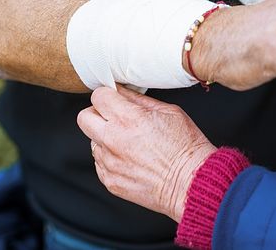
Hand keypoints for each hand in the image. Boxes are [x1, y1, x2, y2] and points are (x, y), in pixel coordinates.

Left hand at [77, 85, 215, 221]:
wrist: (190, 183)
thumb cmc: (185, 148)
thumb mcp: (169, 111)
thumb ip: (140, 101)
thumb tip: (123, 92)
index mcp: (128, 119)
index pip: (98, 96)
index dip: (108, 94)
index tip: (114, 98)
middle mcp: (113, 140)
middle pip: (84, 117)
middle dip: (97, 113)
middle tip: (114, 116)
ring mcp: (109, 162)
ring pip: (92, 141)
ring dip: (105, 137)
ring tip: (129, 142)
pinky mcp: (110, 181)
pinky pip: (99, 162)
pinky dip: (111, 158)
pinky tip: (130, 158)